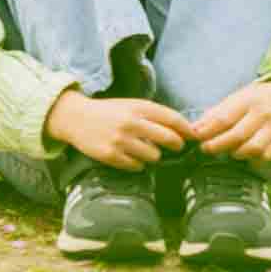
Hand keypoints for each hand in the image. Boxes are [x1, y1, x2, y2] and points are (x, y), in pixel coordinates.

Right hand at [45, 88, 191, 167]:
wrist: (76, 118)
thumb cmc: (109, 112)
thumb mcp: (130, 105)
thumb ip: (152, 115)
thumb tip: (180, 129)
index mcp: (137, 107)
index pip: (171, 118)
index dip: (186, 128)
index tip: (194, 135)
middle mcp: (131, 123)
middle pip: (168, 138)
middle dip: (176, 144)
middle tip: (177, 146)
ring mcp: (121, 140)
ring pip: (154, 156)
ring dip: (153, 155)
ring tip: (144, 149)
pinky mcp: (111, 156)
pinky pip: (137, 166)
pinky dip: (137, 163)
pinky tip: (129, 156)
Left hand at [190, 79, 270, 160]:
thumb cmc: (255, 99)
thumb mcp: (236, 98)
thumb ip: (216, 113)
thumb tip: (194, 129)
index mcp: (248, 100)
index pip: (225, 118)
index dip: (209, 129)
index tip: (196, 136)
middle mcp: (262, 114)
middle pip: (238, 135)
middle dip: (219, 144)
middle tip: (206, 148)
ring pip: (254, 148)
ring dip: (237, 153)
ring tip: (228, 151)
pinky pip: (266, 156)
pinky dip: (253, 159)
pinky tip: (245, 155)